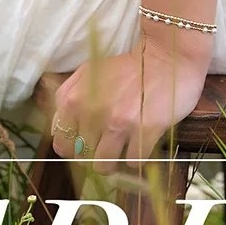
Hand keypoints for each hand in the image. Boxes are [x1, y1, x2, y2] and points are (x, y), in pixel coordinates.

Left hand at [50, 34, 211, 164]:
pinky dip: (136, 156)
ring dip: (114, 160)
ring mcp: (118, 123)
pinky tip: (141, 140)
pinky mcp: (144, 131)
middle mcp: (92, 112)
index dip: (74, 148)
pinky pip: (132, 162)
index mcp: (74, 99)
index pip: (61, 144)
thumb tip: (59, 130)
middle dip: (95, 153)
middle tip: (110, 141)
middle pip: (83, 158)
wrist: (166, 58)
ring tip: (124, 146)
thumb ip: (69, 97)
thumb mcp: (89, 72)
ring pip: (104, 166)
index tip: (87, 144)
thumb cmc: (127, 68)